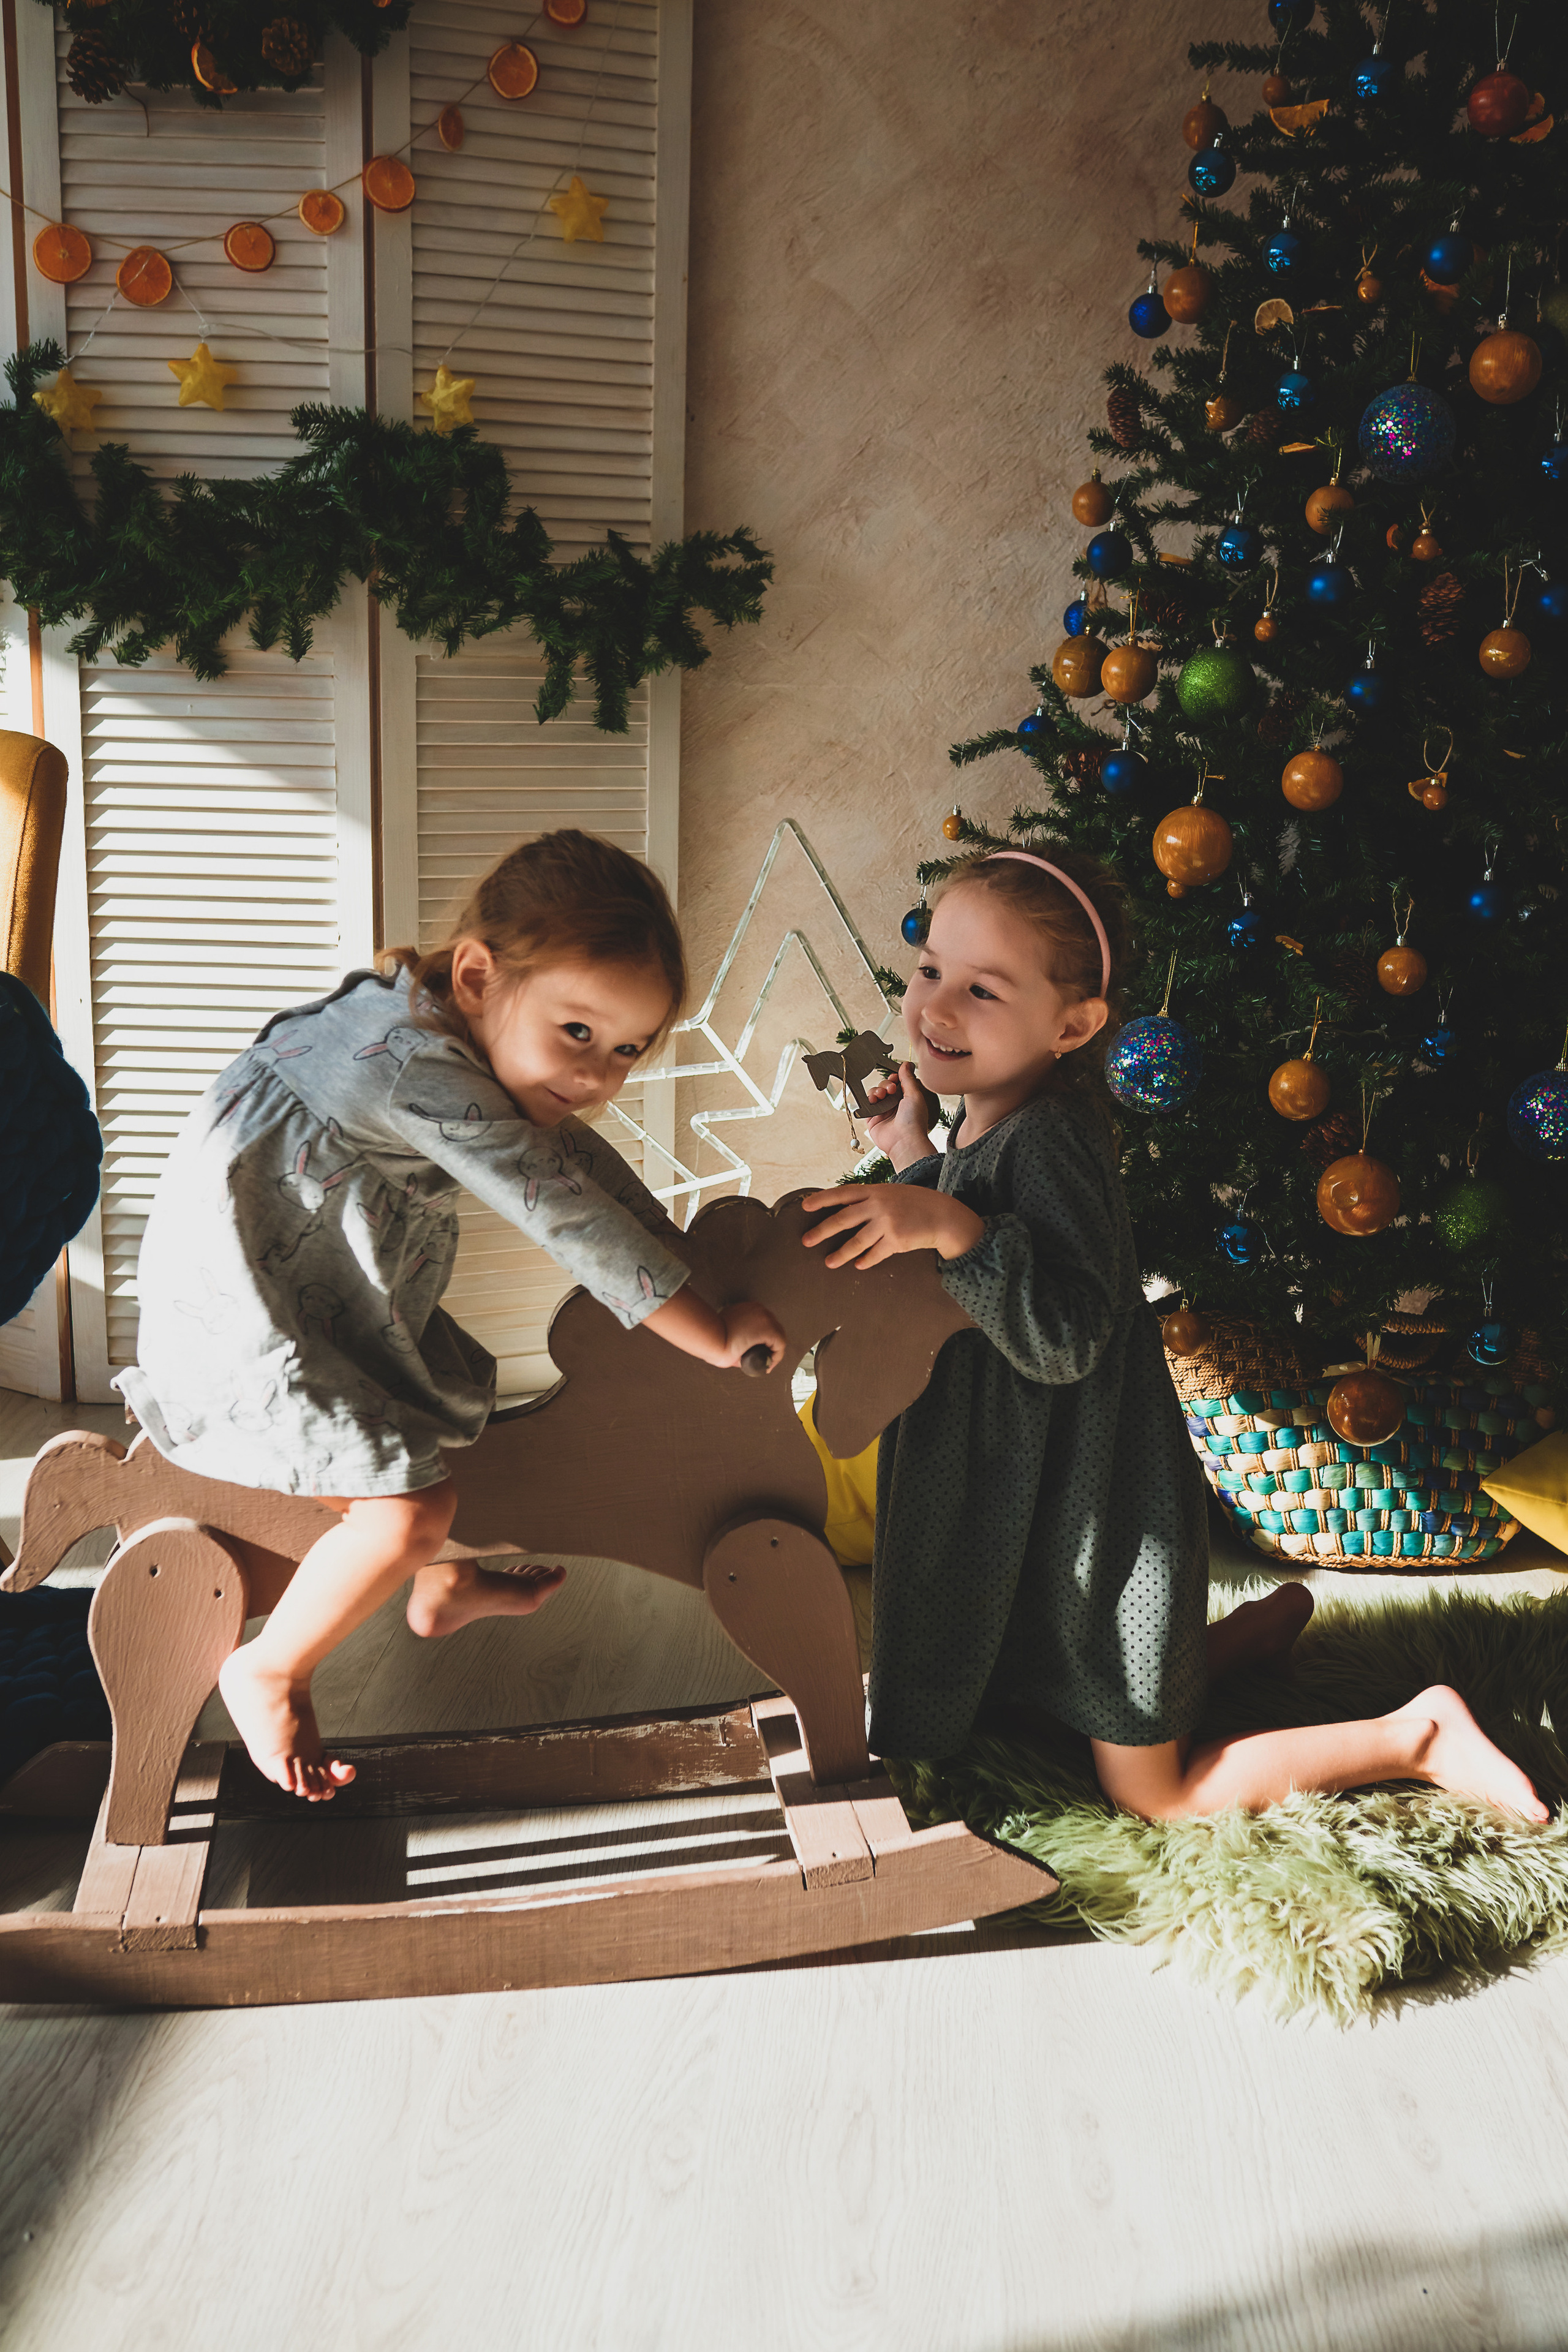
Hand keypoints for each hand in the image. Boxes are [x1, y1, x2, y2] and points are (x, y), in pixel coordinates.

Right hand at [645, 1289, 786, 1372]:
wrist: (710, 1336)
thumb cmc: (710, 1335)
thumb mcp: (725, 1331)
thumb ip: (734, 1334)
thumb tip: (738, 1348)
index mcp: (747, 1308)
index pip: (762, 1322)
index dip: (764, 1338)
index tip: (758, 1348)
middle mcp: (758, 1310)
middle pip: (772, 1327)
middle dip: (769, 1343)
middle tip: (765, 1356)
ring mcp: (764, 1318)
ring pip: (777, 1335)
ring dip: (773, 1349)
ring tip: (767, 1361)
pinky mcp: (768, 1330)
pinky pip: (780, 1343)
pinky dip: (777, 1355)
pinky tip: (770, 1363)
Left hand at [800, 1181, 984, 1269]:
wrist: (943, 1216)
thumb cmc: (915, 1204)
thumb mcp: (892, 1193)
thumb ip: (871, 1199)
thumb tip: (845, 1209)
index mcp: (875, 1190)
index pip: (843, 1193)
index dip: (823, 1199)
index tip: (805, 1207)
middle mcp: (878, 1205)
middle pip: (843, 1218)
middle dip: (822, 1231)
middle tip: (806, 1241)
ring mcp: (887, 1222)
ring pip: (857, 1241)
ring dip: (841, 1254)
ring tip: (829, 1262)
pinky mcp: (896, 1240)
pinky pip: (874, 1254)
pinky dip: (865, 1261)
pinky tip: (858, 1265)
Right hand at [863, 1061, 938, 1170]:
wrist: (904, 1141)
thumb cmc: (914, 1120)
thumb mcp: (914, 1094)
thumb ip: (908, 1078)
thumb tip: (905, 1064)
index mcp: (907, 1099)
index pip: (898, 1083)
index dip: (895, 1077)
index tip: (895, 1077)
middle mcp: (895, 1105)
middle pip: (885, 1086)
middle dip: (886, 1085)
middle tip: (891, 1090)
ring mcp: (883, 1112)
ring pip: (874, 1093)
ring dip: (876, 1091)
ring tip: (880, 1096)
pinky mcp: (872, 1119)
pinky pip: (866, 1105)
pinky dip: (868, 1100)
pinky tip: (873, 1101)